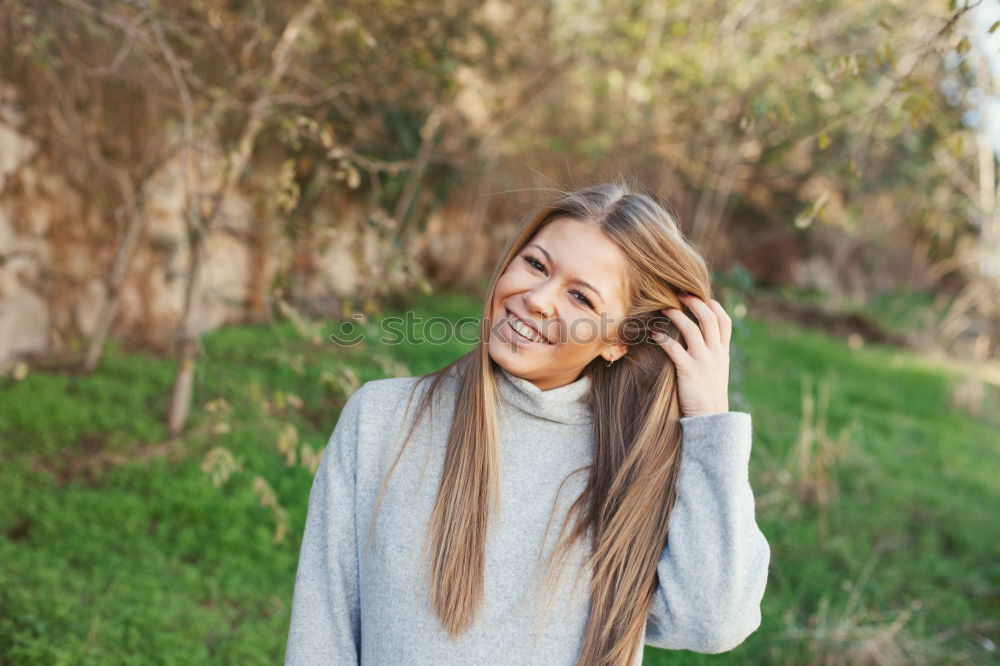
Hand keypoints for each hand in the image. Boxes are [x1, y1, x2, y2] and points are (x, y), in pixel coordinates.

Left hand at [651, 294, 731, 417]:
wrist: (711, 420)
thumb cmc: (709, 397)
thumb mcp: (716, 372)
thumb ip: (711, 355)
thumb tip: (699, 342)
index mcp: (723, 353)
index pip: (724, 321)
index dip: (714, 305)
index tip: (701, 296)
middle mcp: (716, 354)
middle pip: (709, 318)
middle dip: (695, 302)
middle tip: (679, 293)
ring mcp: (704, 362)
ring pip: (693, 329)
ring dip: (678, 315)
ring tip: (664, 308)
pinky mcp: (689, 371)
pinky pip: (675, 349)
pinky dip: (663, 339)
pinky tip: (653, 334)